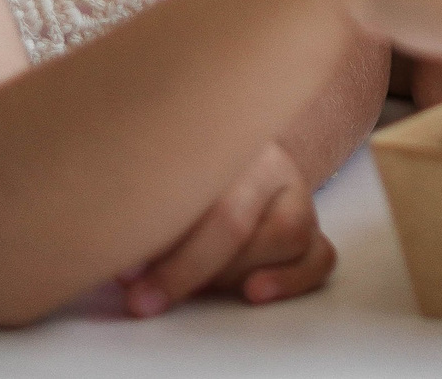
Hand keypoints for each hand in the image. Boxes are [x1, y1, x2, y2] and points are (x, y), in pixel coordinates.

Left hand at [119, 141, 333, 317]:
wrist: (229, 167)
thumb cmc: (183, 183)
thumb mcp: (163, 185)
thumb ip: (148, 216)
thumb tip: (120, 261)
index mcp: (225, 142)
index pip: (199, 190)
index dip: (161, 240)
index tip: (126, 277)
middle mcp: (269, 162)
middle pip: (237, 217)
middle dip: (186, 268)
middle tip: (145, 299)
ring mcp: (298, 195)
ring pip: (288, 235)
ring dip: (235, 272)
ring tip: (199, 284)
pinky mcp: (314, 229)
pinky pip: (320, 257)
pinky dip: (290, 281)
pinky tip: (254, 292)